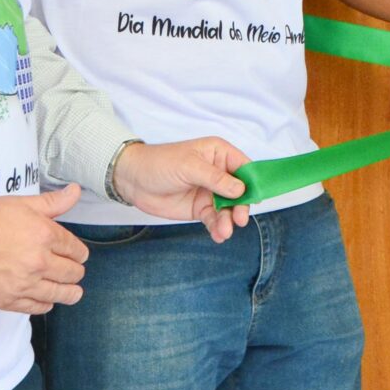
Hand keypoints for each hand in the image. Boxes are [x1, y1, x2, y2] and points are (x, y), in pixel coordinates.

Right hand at [0, 184, 87, 313]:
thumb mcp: (21, 204)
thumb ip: (52, 202)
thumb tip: (75, 191)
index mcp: (45, 235)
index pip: (75, 249)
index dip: (78, 252)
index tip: (77, 255)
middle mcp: (39, 262)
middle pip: (71, 273)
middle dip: (75, 271)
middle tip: (74, 271)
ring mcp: (25, 284)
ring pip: (59, 293)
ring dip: (70, 292)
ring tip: (74, 292)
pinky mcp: (9, 301)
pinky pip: (37, 307)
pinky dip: (46, 304)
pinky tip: (48, 301)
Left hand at [111, 138, 254, 241]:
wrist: (133, 180)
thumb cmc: (160, 163)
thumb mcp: (189, 167)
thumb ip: (216, 178)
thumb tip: (241, 189)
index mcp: (219, 154)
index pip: (244, 167)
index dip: (253, 182)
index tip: (256, 198)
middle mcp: (219, 173)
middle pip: (240, 192)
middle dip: (241, 206)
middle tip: (239, 219)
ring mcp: (210, 192)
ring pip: (229, 208)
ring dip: (229, 221)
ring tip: (224, 231)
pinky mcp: (200, 209)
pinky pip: (215, 219)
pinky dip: (218, 228)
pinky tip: (218, 235)